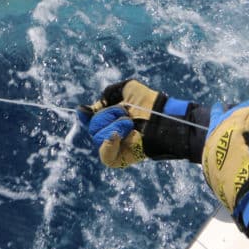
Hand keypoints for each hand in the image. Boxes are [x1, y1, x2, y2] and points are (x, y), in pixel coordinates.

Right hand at [78, 79, 198, 167]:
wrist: (164, 117)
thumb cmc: (149, 103)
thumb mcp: (126, 90)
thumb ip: (106, 95)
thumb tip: (84, 111)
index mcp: (109, 117)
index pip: (89, 119)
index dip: (85, 114)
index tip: (86, 111)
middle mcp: (110, 132)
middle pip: (92, 127)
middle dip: (106, 115)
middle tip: (126, 113)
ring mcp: (116, 146)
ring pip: (98, 137)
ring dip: (114, 126)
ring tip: (130, 123)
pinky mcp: (123, 158)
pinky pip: (107, 157)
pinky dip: (108, 145)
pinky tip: (116, 135)